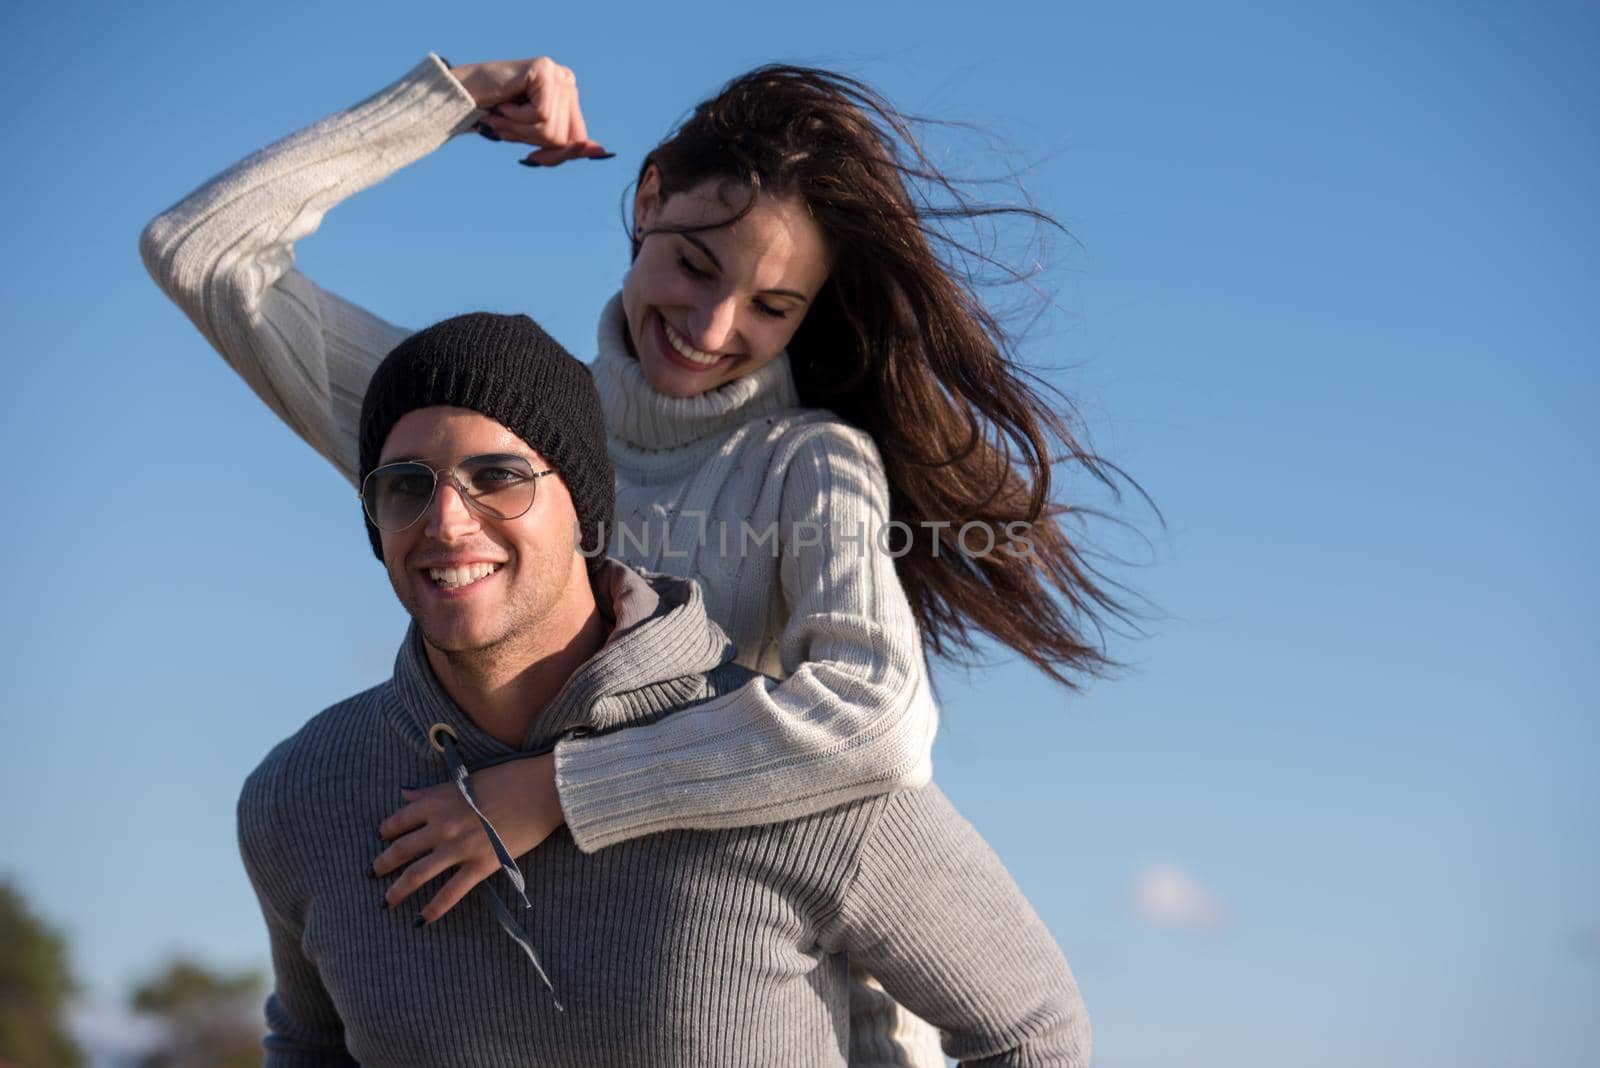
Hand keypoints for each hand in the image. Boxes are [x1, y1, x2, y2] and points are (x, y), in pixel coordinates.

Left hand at [374, 753, 564, 922]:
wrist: (540, 790)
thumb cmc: (507, 778)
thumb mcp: (464, 779)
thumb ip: (432, 790)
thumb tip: (404, 793)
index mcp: (437, 801)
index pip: (399, 820)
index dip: (386, 831)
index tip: (382, 838)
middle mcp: (441, 826)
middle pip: (402, 850)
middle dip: (383, 864)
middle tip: (373, 873)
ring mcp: (459, 848)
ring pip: (418, 874)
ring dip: (398, 890)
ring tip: (387, 901)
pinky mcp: (481, 865)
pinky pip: (451, 892)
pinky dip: (434, 908)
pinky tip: (422, 919)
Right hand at [448, 57, 610, 165]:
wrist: (463, 94)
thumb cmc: (497, 116)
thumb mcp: (533, 136)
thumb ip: (564, 146)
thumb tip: (599, 150)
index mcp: (569, 99)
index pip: (579, 139)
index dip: (558, 155)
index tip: (533, 158)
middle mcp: (567, 83)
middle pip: (564, 138)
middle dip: (531, 140)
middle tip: (507, 126)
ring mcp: (557, 74)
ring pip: (551, 128)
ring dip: (519, 129)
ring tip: (502, 115)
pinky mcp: (544, 69)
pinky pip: (541, 114)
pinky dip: (517, 117)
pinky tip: (503, 104)